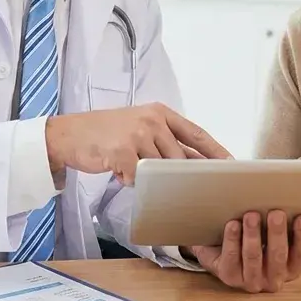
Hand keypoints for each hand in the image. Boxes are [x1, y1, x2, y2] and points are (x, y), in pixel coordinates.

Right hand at [45, 103, 230, 183]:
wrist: (68, 134)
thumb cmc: (105, 133)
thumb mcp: (138, 127)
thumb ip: (164, 141)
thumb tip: (194, 164)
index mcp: (160, 112)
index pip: (197, 133)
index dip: (216, 151)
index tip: (232, 165)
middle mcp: (152, 120)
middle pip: (180, 158)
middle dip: (181, 175)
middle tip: (183, 187)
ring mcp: (137, 134)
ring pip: (159, 170)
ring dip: (147, 177)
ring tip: (130, 168)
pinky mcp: (123, 151)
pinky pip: (137, 177)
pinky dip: (128, 179)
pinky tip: (116, 169)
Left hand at [188, 210, 300, 292]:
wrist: (224, 246)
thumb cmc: (262, 239)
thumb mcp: (290, 239)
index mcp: (291, 268)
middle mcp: (273, 278)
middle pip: (278, 256)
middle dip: (278, 234)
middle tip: (276, 213)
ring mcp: (250, 279)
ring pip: (253, 258)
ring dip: (253, 235)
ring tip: (251, 215)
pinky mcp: (228, 276)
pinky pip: (231, 258)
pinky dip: (232, 240)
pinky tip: (233, 224)